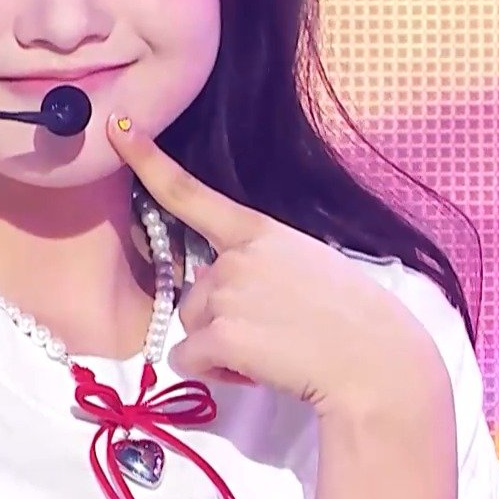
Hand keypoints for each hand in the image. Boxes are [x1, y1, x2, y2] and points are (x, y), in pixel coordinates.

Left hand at [105, 112, 451, 422]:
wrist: (380, 366)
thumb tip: (227, 297)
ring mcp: (228, 293)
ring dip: (219, 349)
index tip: (118, 125)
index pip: (191, 192)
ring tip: (274, 352)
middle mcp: (237, 256)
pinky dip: (215, 374)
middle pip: (195, 292)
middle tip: (276, 334)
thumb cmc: (356, 323)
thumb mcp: (310, 269)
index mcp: (261, 232)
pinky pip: (188, 361)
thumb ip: (263, 267)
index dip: (148, 158)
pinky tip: (260, 371)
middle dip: (222, 321)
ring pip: (190, 328)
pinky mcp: (221, 335)